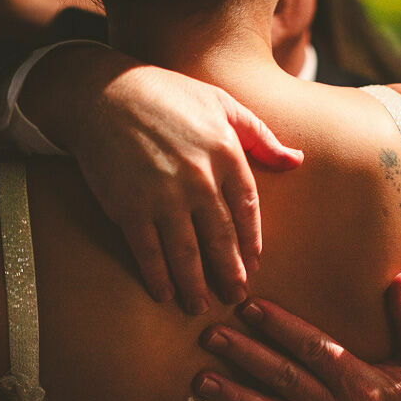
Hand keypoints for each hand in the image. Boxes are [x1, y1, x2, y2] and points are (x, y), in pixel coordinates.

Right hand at [20, 44, 303, 312]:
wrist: (103, 94)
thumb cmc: (166, 96)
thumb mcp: (221, 102)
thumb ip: (261, 136)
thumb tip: (297, 160)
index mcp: (226, 154)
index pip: (247, 211)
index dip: (251, 243)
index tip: (253, 265)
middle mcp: (199, 179)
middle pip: (221, 239)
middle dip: (230, 273)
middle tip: (236, 298)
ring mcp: (163, 196)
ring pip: (186, 253)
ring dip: (195, 285)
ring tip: (200, 306)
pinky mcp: (130, 208)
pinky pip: (149, 252)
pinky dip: (157, 276)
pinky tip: (163, 294)